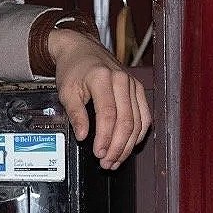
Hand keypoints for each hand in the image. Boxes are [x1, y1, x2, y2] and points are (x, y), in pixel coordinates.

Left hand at [48, 28, 150, 169]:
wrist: (81, 50)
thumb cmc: (73, 69)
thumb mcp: (66, 91)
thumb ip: (75, 114)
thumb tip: (83, 136)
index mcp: (102, 79)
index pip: (108, 115)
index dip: (105, 138)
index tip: (98, 153)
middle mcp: (122, 80)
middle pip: (126, 121)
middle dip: (117, 146)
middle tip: (107, 162)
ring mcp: (133, 84)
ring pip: (138, 121)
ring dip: (128, 145)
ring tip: (116, 159)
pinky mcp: (138, 89)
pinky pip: (145, 115)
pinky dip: (139, 134)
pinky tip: (129, 146)